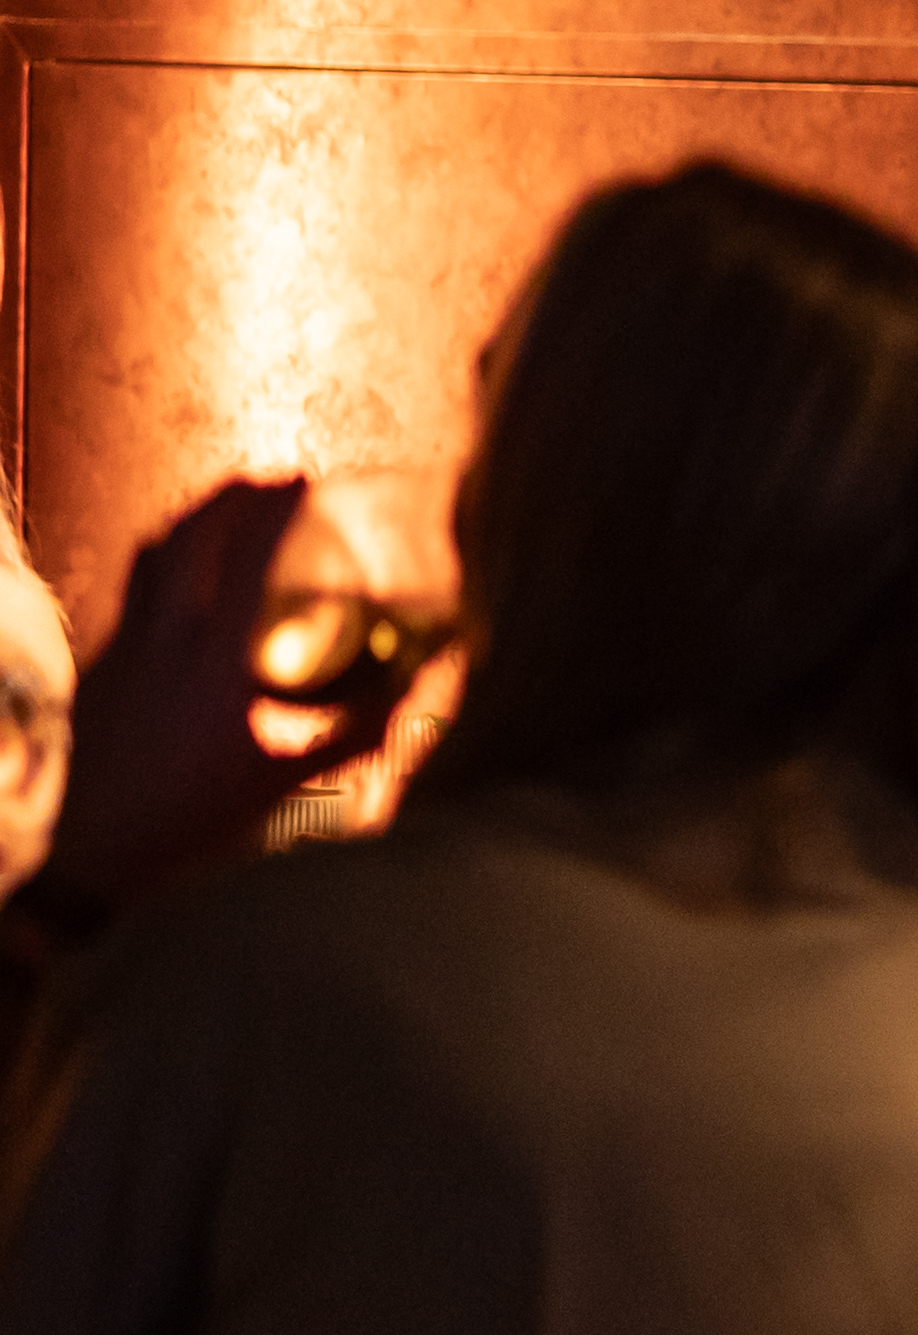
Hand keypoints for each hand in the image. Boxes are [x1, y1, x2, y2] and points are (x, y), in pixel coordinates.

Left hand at [39, 482, 402, 914]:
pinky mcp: (95, 670)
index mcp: (215, 664)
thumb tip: (416, 693)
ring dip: (183, 525)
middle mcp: (162, 643)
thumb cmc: (186, 824)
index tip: (301, 480)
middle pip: (186, 540)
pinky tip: (172, 587)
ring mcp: (121, 652)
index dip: (274, 509)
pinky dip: (156, 572)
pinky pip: (128, 598)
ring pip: (146, 563)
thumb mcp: (283, 782)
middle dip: (225, 499)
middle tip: (260, 479)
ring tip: (212, 511)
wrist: (85, 854)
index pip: (247, 559)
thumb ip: (354, 735)